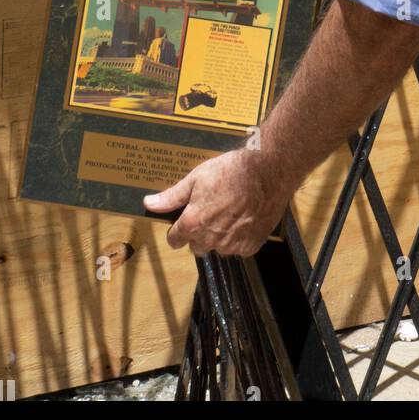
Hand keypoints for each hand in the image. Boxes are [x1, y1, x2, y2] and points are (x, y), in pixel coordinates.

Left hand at [143, 146, 290, 256]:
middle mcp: (210, 240)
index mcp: (193, 224)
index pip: (175, 240)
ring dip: (220, 235)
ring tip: (230, 211)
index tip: (186, 219)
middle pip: (196, 246)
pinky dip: (239, 237)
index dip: (178, 229)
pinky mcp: (251, 246)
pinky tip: (244, 218)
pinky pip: (238, 248)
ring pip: (218, 247)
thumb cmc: (232, 171)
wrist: (268, 172)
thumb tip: (150, 203)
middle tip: (211, 210)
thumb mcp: (197, 178)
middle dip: (199, 232)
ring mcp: (231, 245)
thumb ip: (172, 196)